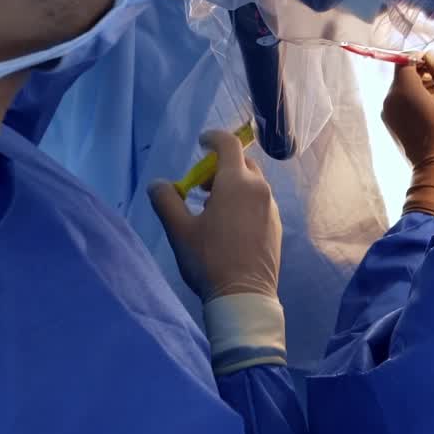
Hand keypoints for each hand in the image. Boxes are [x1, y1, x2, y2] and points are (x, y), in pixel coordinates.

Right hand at [149, 131, 280, 301]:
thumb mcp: (180, 231)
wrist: (244, 295)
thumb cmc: (209, 259)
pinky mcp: (276, 225)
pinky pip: (260, 201)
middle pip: (243, 163)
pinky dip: (245, 200)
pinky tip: (230, 224)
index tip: (201, 143)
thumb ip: (167, 201)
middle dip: (221, 165)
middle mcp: (259, 189)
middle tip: (202, 184)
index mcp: (237, 183)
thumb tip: (157, 184)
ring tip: (213, 206)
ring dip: (234, 184)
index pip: (229, 144)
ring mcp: (271, 207)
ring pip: (253, 183)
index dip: (214, 138)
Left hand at [382, 53, 433, 224]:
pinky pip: (399, 102)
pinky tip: (429, 111)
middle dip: (421, 73)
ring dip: (418, 87)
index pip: (406, 59)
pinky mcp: (389, 123)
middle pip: (402, 74)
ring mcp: (386, 111)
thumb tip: (430, 54)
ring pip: (401, 88)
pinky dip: (412, 100)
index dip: (422, 58)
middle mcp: (389, 97)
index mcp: (403, 88)